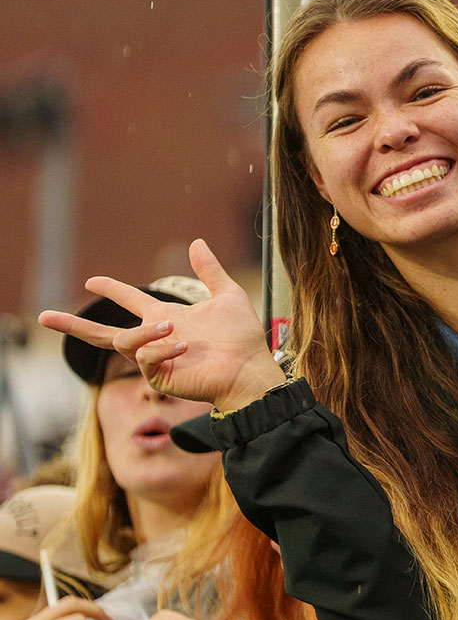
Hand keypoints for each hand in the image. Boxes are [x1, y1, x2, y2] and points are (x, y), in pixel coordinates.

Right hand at [36, 240, 284, 411]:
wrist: (251, 367)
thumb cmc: (241, 337)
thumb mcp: (227, 296)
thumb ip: (209, 271)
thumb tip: (196, 242)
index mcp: (165, 317)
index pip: (129, 300)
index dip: (111, 289)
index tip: (92, 280)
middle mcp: (154, 337)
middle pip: (102, 332)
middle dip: (74, 325)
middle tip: (44, 317)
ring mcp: (154, 359)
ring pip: (124, 341)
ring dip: (145, 332)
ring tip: (174, 325)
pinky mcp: (159, 377)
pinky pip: (145, 359)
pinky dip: (161, 349)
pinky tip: (183, 345)